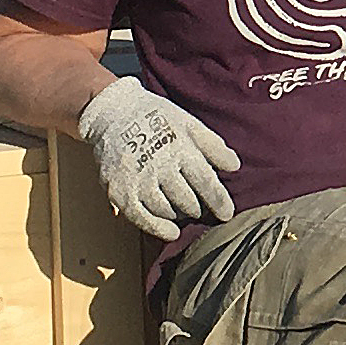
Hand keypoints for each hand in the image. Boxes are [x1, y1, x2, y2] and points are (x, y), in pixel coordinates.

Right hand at [78, 77, 238, 236]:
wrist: (110, 112)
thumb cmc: (155, 117)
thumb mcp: (188, 123)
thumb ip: (212, 145)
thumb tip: (235, 166)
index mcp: (179, 147)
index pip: (205, 182)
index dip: (219, 201)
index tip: (227, 214)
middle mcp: (158, 165)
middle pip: (187, 200)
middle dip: (198, 208)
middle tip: (200, 208)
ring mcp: (136, 179)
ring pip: (166, 210)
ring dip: (179, 215)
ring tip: (183, 210)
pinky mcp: (118, 190)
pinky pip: (141, 218)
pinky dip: (158, 228)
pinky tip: (172, 232)